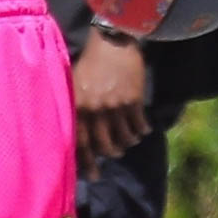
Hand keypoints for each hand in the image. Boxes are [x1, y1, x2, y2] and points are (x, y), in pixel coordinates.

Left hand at [72, 29, 149, 177]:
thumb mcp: (75, 83)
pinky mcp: (134, 101)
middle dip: (110, 154)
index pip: (81, 142)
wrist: (112, 40)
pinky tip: (142, 130)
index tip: (93, 176)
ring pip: (124, 138)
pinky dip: (141, 131)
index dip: (86, 162)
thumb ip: (76, 107)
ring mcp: (116, 106)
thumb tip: (75, 134)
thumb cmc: (91, 62)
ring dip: (127, 142)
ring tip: (128, 140)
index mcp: (79, 105)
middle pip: (104, 145)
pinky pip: (139, 126)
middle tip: (115, 156)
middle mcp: (96, 109)